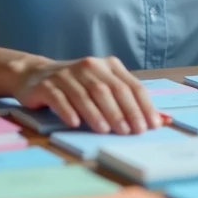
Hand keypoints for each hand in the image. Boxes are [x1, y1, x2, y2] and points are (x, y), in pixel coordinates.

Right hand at [13, 55, 160, 133]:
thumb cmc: (78, 86)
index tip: (150, 126)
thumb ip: (129, 102)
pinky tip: (76, 123)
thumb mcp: (104, 88)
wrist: (35, 75)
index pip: (130, 85)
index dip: (142, 105)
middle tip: (131, 132)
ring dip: (97, 114)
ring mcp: (66, 74)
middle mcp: (89, 66)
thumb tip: (162, 121)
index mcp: (107, 65)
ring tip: (106, 131)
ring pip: (86, 94)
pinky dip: (68, 110)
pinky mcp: (47, 85)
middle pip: (109, 90)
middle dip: (123, 112)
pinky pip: (60, 98)